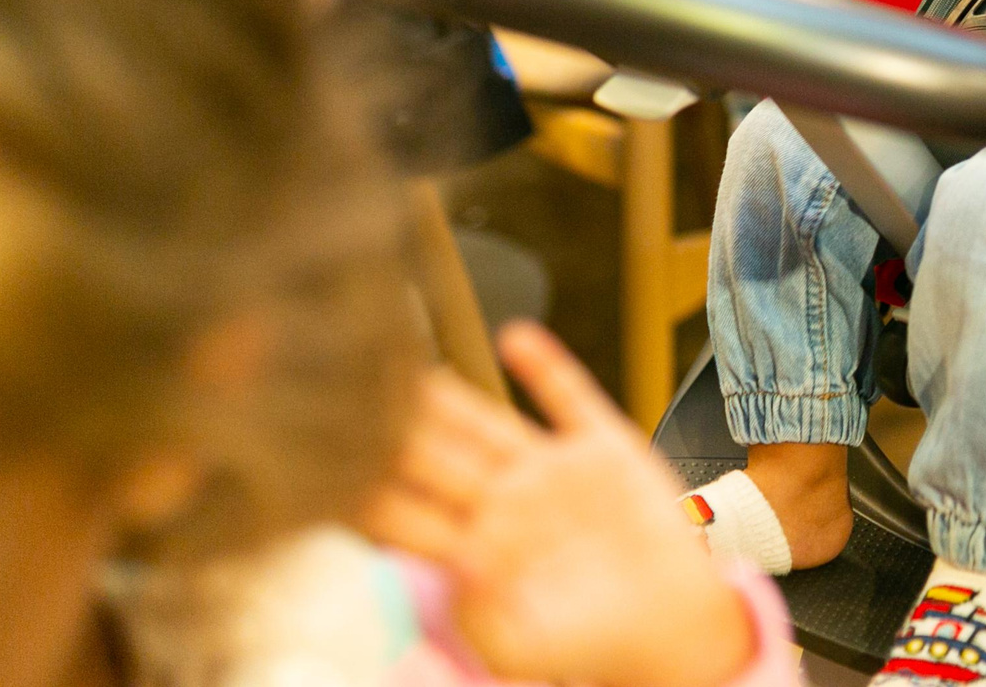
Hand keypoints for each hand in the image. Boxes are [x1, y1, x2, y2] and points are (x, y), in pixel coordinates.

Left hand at [364, 323, 756, 686]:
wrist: (665, 625)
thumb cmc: (588, 648)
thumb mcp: (519, 647)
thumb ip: (481, 615)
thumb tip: (458, 562)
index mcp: (473, 550)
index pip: (408, 513)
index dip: (367, 492)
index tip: (320, 466)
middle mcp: (503, 502)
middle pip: (434, 458)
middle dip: (391, 432)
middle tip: (342, 392)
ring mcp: (550, 471)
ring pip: (486, 423)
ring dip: (449, 396)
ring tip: (407, 365)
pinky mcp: (601, 447)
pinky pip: (568, 397)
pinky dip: (544, 367)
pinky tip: (515, 337)